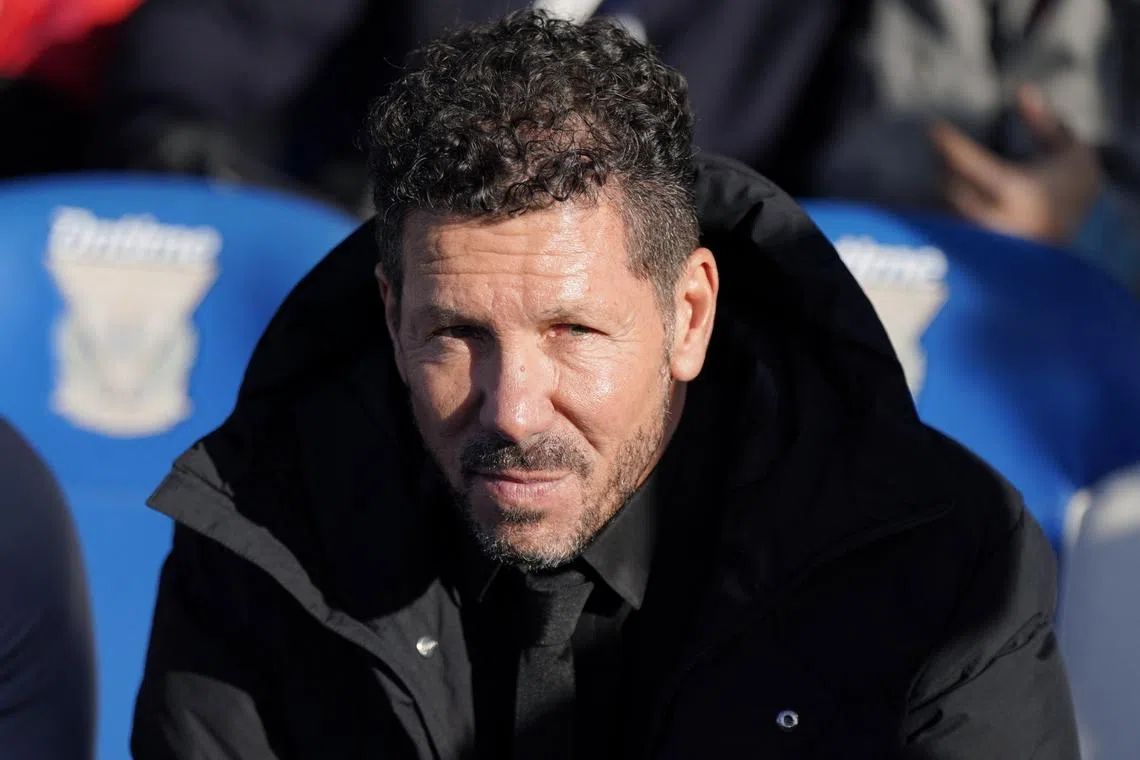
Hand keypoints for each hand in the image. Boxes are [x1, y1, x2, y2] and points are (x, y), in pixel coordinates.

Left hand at [930, 85, 1101, 244]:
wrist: (1086, 235)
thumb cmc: (1074, 186)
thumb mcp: (1070, 150)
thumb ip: (1046, 122)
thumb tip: (1024, 90)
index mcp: (1020, 192)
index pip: (974, 164)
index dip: (952, 144)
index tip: (935, 127)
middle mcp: (1002, 220)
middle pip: (954, 189)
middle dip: (947, 171)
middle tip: (943, 159)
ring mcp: (991, 244)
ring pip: (950, 215)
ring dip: (947, 197)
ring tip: (948, 180)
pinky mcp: (986, 258)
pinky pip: (956, 236)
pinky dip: (951, 220)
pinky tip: (952, 207)